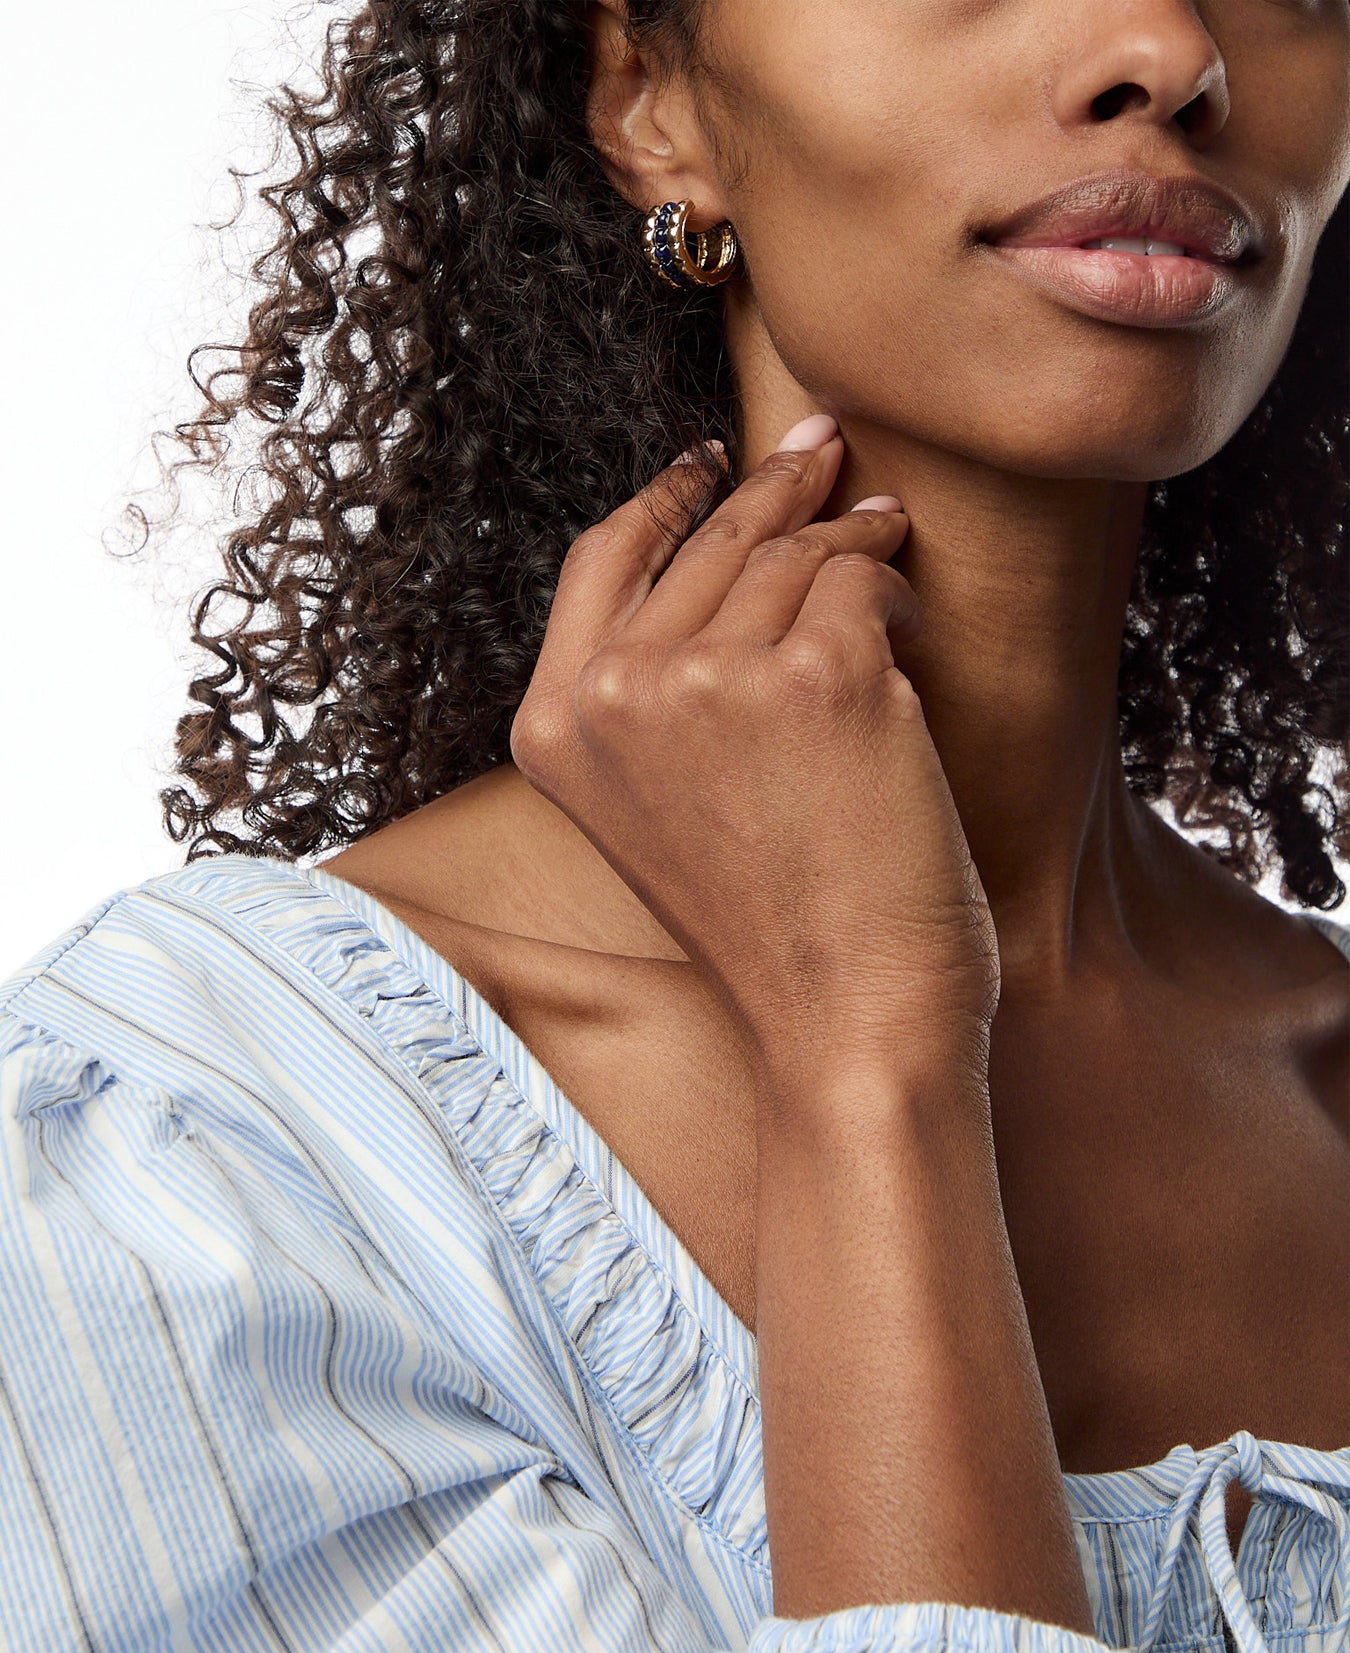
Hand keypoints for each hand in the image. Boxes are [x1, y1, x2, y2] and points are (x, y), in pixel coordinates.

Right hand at [509, 417, 999, 1081]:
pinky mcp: (817, 675)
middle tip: (825, 457)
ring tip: (886, 538)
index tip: (709, 458)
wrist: (845, 1026)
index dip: (663, 496)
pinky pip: (864, 582)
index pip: (603, 560)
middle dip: (777, 490)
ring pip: (793, 554)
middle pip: (708, 541)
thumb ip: (656, 692)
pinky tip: (906, 633)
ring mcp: (710, 678)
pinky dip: (895, 594)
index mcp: (554, 727)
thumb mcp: (657, 807)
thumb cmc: (771, 929)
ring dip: (852, 540)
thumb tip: (739, 548)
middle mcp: (614, 693)